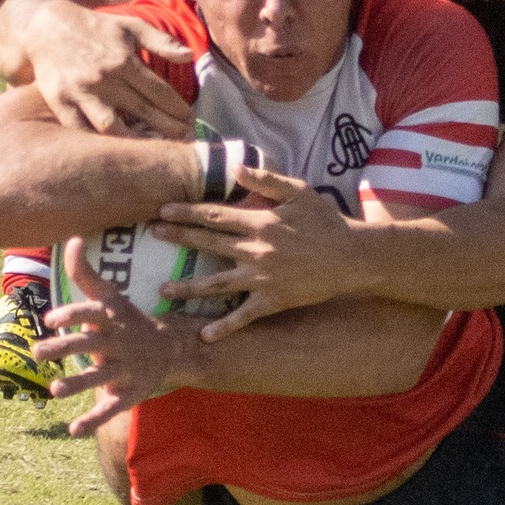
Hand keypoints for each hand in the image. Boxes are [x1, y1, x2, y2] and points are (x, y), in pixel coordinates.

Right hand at [24, 0, 195, 137]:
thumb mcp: (129, 26)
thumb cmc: (93, 27)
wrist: (44, 26)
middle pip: (142, 111)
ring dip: (135, 142)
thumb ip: (160, 41)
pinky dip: (97, 143)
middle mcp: (104, 78)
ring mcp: (80, 93)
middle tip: (184, 142)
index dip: (178, 108)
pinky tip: (114, 153)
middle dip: (167, 128)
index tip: (191, 122)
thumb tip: (189, 57)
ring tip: (154, 152)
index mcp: (123, 60)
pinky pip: (80, 130)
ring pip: (112, 127)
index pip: (158, 91)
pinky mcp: (60, 102)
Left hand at [32, 236, 198, 434]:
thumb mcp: (110, 296)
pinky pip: (110, 408)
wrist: (171, 350)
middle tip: (38, 351)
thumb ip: (85, 273)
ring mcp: (124, 369)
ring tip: (54, 390)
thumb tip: (72, 238)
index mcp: (111, 319)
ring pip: (98, 377)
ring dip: (76, 384)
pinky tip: (73, 431)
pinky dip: (92, 420)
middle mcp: (118, 343)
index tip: (51, 318)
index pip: (91, 314)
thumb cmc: (129, 320)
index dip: (72, 315)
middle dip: (65, 348)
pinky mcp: (128, 393)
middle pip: (90, 345)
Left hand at [150, 168, 367, 341]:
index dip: (187, 212)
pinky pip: (244, 316)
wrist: (352, 257)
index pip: (215, 215)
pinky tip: (204, 336)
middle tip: (152, 235)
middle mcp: (256, 250)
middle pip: (208, 243)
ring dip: (188, 286)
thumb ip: (266, 180)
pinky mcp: (272, 300)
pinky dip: (224, 327)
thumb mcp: (299, 191)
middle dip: (178, 238)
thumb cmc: (327, 221)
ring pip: (217, 283)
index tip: (163, 210)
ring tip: (163, 288)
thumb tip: (236, 169)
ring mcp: (262, 278)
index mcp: (260, 222)